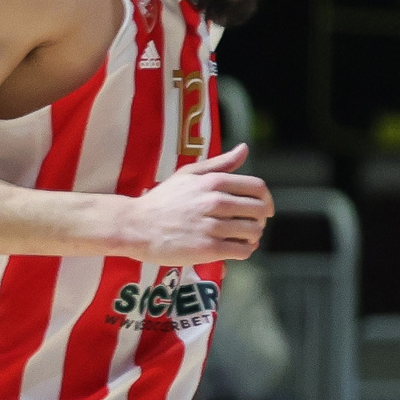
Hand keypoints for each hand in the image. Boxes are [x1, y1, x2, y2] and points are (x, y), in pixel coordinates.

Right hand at [121, 144, 271, 265]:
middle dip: (259, 220)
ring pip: (253, 232)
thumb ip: (219, 163)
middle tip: (249, 225)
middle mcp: (214, 202)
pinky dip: (244, 250)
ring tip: (240, 238)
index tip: (261, 208)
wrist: (135, 226)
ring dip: (252, 236)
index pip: (258, 188)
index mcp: (212, 182)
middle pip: (259, 211)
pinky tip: (234, 248)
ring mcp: (211, 226)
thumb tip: (244, 149)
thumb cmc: (161, 200)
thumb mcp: (187, 175)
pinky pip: (242, 250)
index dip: (265, 200)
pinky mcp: (207, 248)